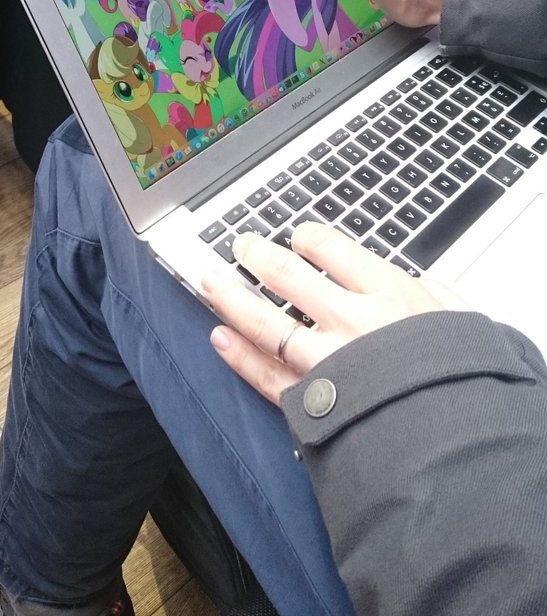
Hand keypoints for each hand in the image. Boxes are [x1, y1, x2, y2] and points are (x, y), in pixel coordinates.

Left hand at [204, 225, 468, 404]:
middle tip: (241, 245)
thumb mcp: (464, 325)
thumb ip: (439, 301)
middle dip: (259, 256)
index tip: (296, 236)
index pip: (333, 250)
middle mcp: (350, 321)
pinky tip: (219, 340)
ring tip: (211, 281)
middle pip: (289, 277)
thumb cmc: (465, 381)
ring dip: (233, 299)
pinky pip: (266, 377)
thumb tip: (426, 288)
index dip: (308, 238)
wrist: (458, 442)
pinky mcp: (312, 403)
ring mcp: (326, 362)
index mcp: (388, 295)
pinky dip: (239, 358)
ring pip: (266, 323)